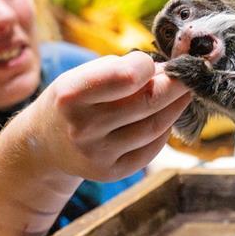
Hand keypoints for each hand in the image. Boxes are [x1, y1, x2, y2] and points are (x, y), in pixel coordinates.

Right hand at [35, 50, 192, 181]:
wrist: (44, 145)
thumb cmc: (71, 101)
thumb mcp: (81, 76)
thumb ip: (120, 69)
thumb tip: (169, 69)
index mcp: (71, 95)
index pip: (127, 77)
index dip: (147, 66)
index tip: (151, 62)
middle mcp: (83, 128)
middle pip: (148, 102)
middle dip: (176, 84)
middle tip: (190, 73)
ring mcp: (98, 154)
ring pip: (155, 126)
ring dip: (176, 106)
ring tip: (183, 91)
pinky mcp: (111, 173)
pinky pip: (151, 149)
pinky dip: (164, 130)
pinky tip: (167, 117)